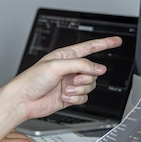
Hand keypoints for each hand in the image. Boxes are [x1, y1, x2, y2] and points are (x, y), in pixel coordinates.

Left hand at [6, 36, 121, 120]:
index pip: (90, 48)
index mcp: (65, 56)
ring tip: (66, 89)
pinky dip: (76, 99)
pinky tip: (65, 97)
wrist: (23, 100)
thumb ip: (80, 65)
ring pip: (90, 86)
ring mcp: (70, 83)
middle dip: (86, 77)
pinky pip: (84, 98)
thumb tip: (99, 68)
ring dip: (79, 89)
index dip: (104, 43)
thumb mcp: (56, 66)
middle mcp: (69, 69)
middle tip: (74, 80)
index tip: (117, 41)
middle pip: (93, 71)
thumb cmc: (32, 79)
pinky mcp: (70, 97)